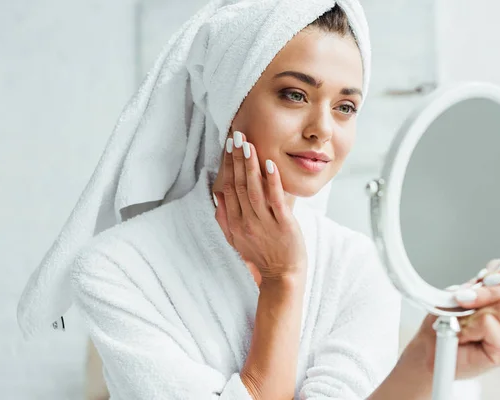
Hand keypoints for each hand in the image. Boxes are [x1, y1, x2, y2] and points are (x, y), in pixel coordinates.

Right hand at [213, 131, 306, 280]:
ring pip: (253, 189)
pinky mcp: (282, 224)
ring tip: (249, 144)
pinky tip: (269, 164)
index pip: (227, 188)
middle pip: (238, 184)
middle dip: (237, 158)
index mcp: (234, 223)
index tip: (227, 146)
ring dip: (251, 165)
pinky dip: (271, 181)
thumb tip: (217, 196)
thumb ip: (225, 218)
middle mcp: (245, 221)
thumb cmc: (261, 256)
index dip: (227, 166)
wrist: (281, 276)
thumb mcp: (236, 239)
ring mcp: (263, 223)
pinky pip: (274, 199)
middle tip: (236, 136)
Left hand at [412, 264, 499, 379]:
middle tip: (465, 298)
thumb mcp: (460, 294)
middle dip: (489, 290)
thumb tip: (487, 278)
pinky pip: (489, 323)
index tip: (487, 276)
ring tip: (463, 323)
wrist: (433, 348)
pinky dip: (470, 325)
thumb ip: (479, 285)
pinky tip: (465, 335)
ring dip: (474, 311)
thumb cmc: (446, 323)